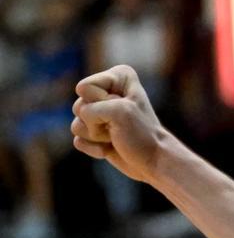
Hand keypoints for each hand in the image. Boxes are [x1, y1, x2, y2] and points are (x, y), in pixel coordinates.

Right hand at [70, 65, 166, 182]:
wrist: (153, 161)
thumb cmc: (142, 133)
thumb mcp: (120, 111)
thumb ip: (90, 108)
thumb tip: (76, 126)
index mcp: (119, 76)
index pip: (84, 87)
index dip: (102, 103)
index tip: (124, 109)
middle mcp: (107, 90)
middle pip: (79, 106)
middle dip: (97, 122)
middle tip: (120, 126)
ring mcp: (99, 112)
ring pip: (76, 124)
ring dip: (97, 136)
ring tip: (117, 136)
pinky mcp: (93, 132)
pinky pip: (78, 140)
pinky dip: (94, 148)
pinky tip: (110, 148)